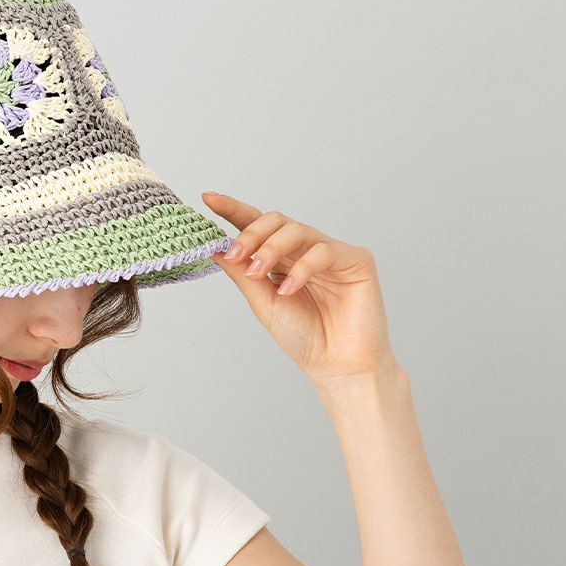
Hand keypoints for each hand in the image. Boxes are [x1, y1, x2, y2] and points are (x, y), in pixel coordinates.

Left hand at [201, 192, 398, 384]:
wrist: (336, 366)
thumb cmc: (304, 337)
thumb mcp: (263, 303)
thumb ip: (242, 275)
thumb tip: (213, 248)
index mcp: (283, 259)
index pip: (257, 226)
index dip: (233, 210)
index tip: (208, 198)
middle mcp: (306, 250)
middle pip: (276, 221)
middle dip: (251, 234)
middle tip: (234, 255)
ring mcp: (332, 253)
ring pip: (297, 230)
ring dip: (271, 249)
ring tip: (257, 272)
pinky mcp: (357, 260)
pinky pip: (324, 251)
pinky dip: (302, 269)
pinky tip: (289, 290)